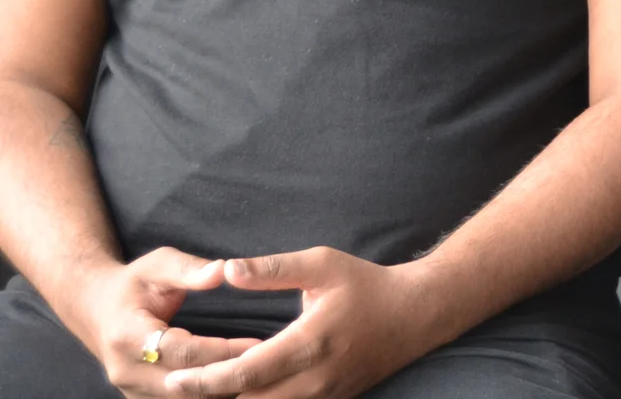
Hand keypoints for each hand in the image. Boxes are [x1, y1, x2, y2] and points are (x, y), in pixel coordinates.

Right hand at [64, 247, 257, 398]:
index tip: (259, 344)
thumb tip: (223, 271)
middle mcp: (125, 371)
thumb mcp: (159, 264)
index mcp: (128, 336)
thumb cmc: (134, 283)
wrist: (96, 309)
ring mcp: (130, 390)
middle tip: (266, 366)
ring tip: (257, 377)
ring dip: (219, 392)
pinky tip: (235, 386)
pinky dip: (207, 397)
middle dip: (226, 376)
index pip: (182, 351)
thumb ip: (190, 269)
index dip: (222, 350)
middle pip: (183, 385)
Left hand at [160, 248, 446, 397]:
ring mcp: (324, 396)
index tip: (174, 377)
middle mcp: (315, 378)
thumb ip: (273, 269)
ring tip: (201, 391)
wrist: (416, 314)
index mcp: (309, 343)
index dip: (205, 380)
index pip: (245, 373)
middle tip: (175, 386)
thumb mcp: (323, 264)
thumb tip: (226, 270)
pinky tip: (238, 393)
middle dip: (211, 397)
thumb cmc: (367, 284)